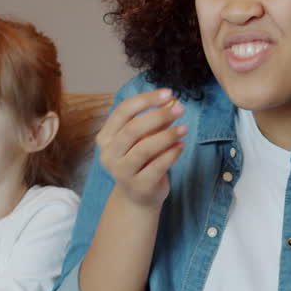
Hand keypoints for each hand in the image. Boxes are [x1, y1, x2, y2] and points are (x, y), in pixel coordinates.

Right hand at [95, 88, 186, 206]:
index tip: (168, 93)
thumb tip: (172, 102)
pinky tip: (181, 146)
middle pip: (133, 128)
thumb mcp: (143, 139)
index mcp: (106, 137)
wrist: (138, 197)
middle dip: (159, 115)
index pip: (123, 111)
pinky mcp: (138, 186)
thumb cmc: (141, 161)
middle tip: (180, 108)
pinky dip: (171, 154)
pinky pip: (157, 166)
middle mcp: (109, 155)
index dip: (146, 99)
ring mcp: (122, 172)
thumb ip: (154, 122)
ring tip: (184, 128)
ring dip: (167, 135)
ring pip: (144, 148)